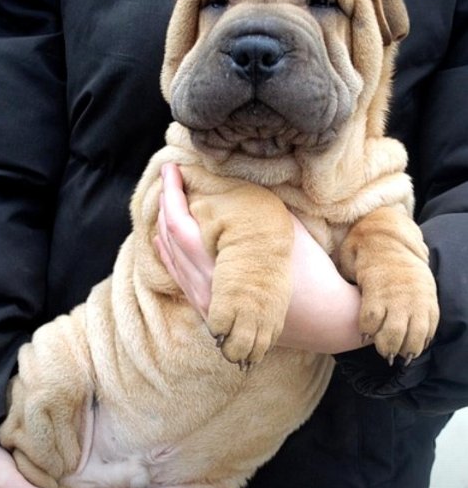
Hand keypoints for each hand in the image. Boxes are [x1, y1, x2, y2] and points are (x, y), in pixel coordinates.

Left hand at [156, 163, 364, 353]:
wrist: (323, 320)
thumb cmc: (308, 272)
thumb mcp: (281, 231)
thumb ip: (252, 210)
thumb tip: (231, 185)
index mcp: (219, 265)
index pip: (179, 224)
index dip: (171, 193)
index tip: (170, 168)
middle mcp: (205, 287)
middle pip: (170, 240)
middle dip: (165, 206)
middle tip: (168, 178)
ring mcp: (206, 303)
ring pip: (171, 260)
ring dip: (163, 228)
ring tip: (166, 202)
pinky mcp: (212, 313)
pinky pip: (180, 279)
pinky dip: (169, 255)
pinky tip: (165, 242)